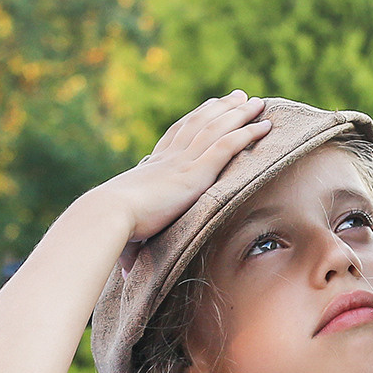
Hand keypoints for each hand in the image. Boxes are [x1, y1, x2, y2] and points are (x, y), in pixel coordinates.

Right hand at [96, 92, 272, 242]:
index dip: (195, 118)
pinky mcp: (196, 172)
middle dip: (222, 108)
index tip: (208, 107)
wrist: (110, 214)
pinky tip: (263, 125)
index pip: (177, 136)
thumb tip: (128, 276)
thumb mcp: (126, 233)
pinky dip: (247, 133)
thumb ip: (133, 248)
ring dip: (240, 114)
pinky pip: (227, 146)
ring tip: (258, 103)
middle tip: (240, 96)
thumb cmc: (112, 228)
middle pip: (201, 124)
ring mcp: (184, 163)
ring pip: (218, 129)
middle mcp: (170, 158)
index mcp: (153, 168)